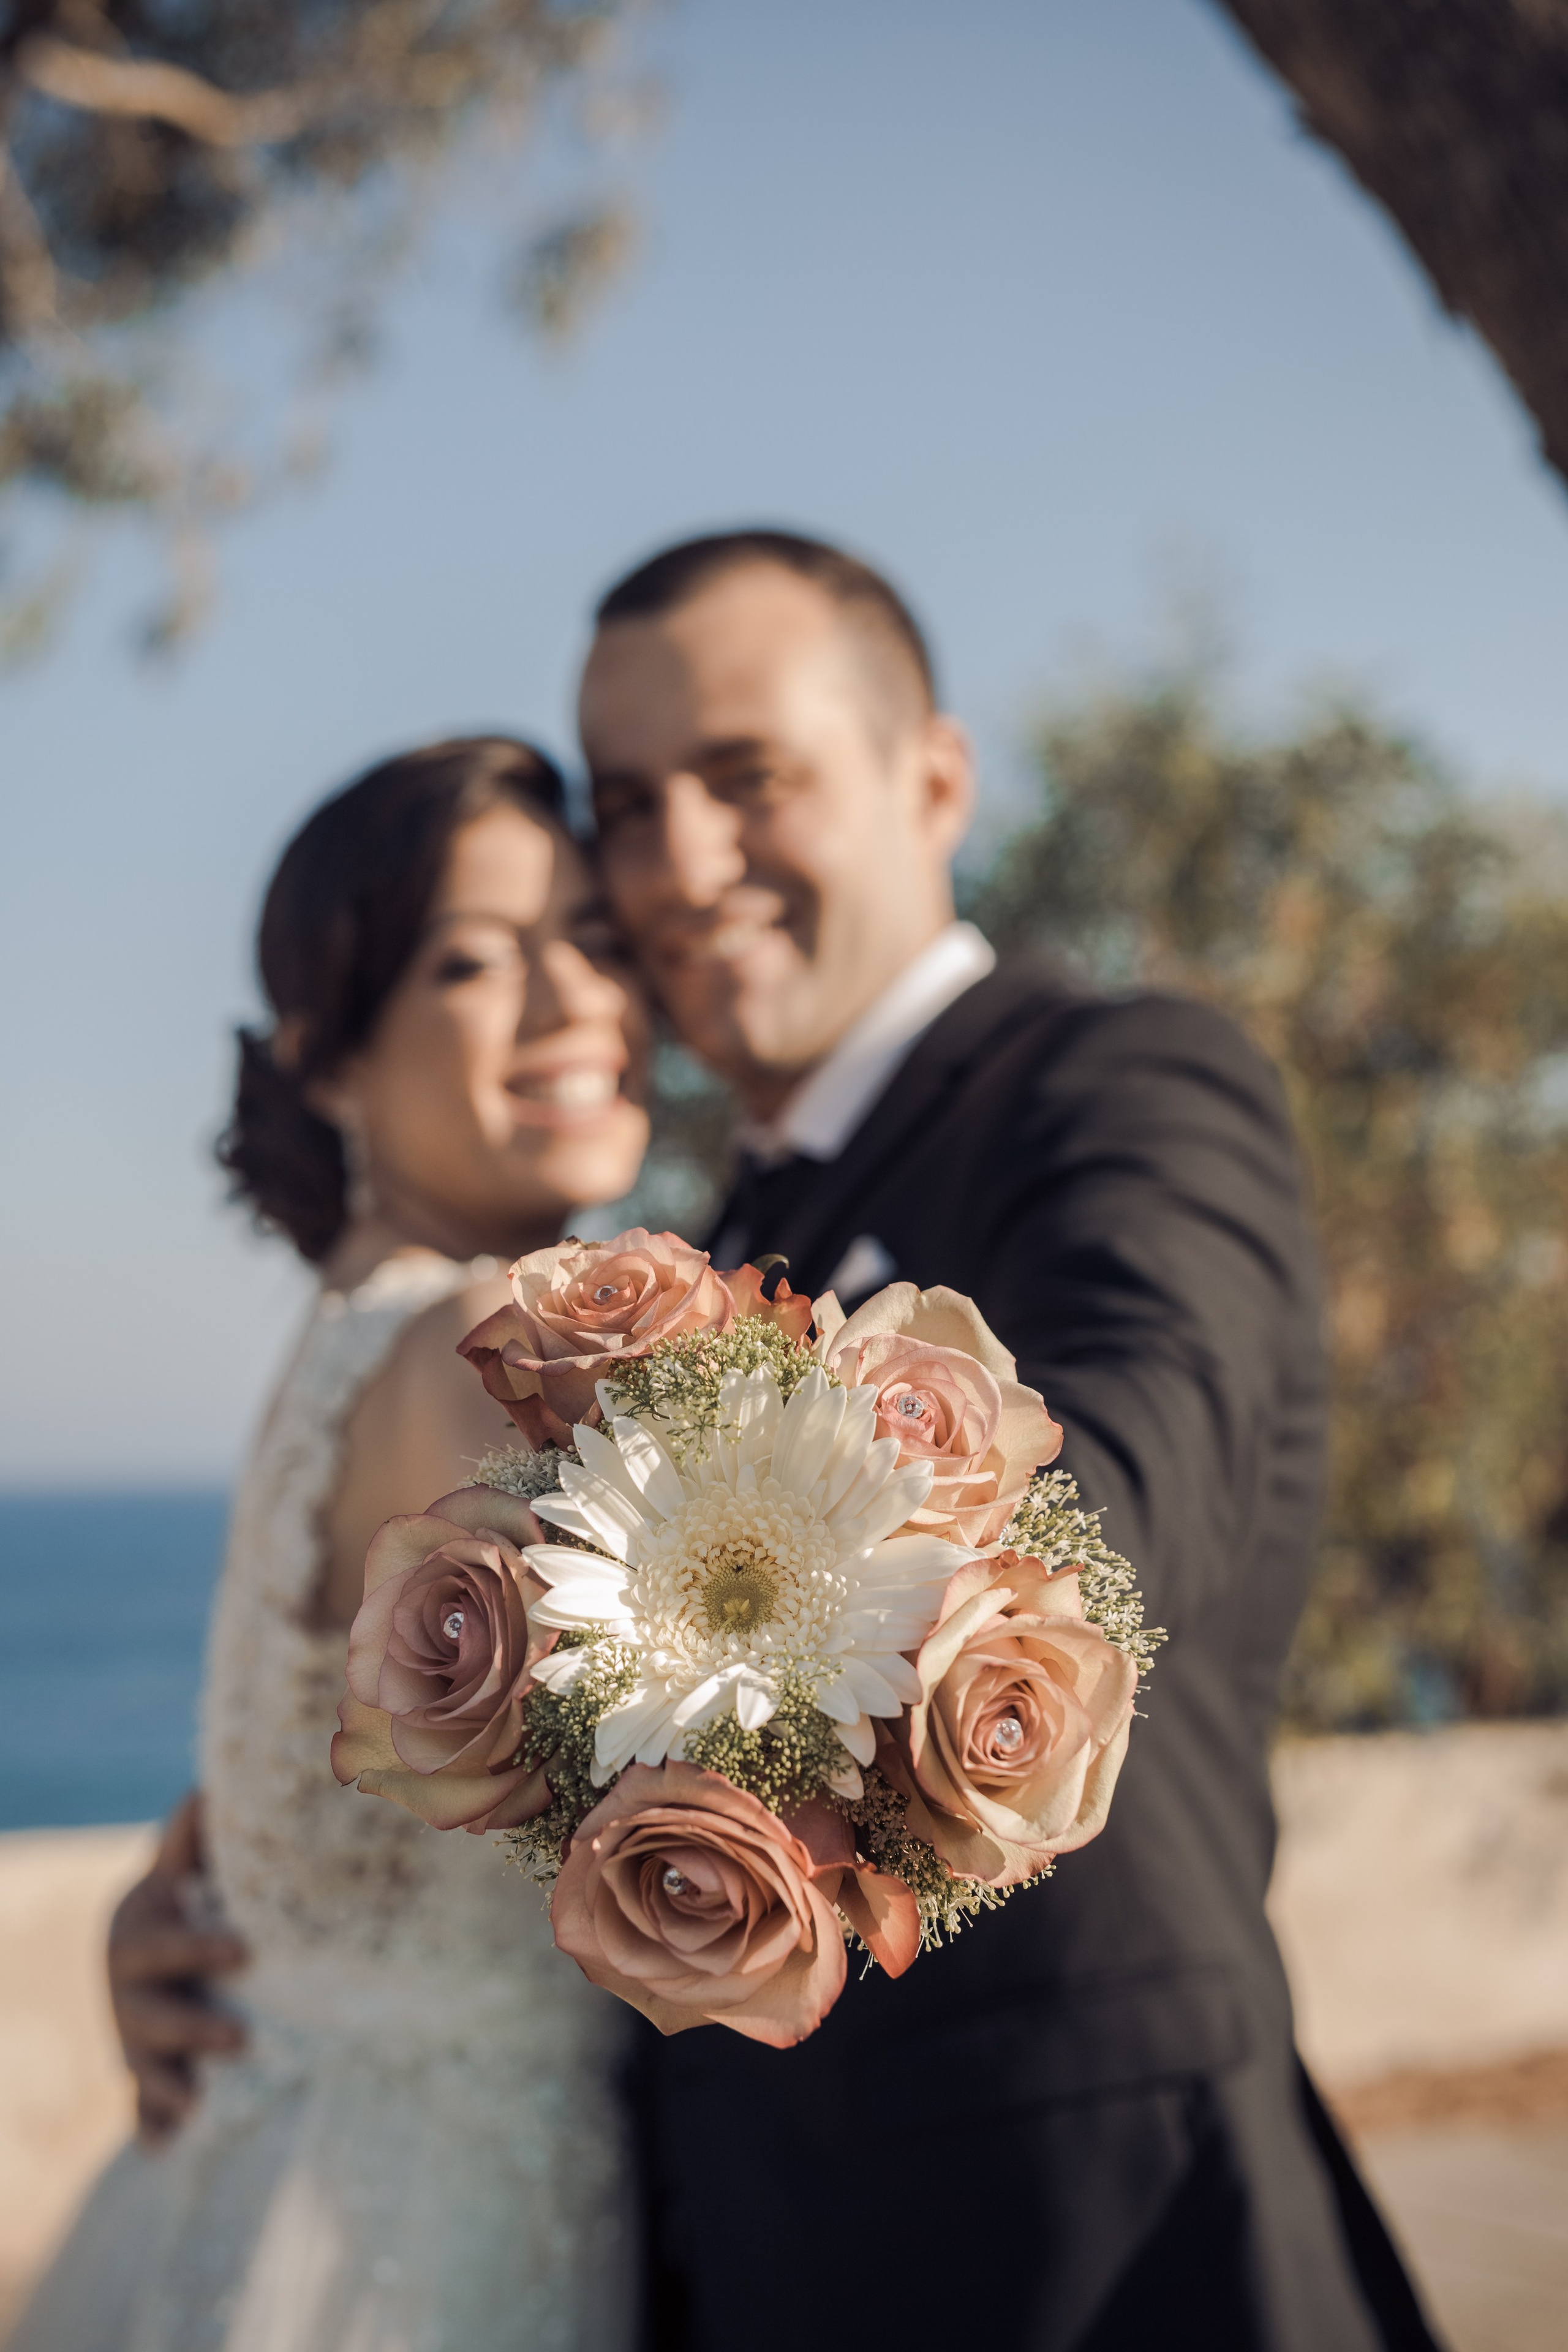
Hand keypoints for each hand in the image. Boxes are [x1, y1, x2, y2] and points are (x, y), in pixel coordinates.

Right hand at [107, 1789, 248, 2144]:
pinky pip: (142, 2112)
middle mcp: (129, 1992)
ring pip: (143, 2069)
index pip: (166, 1944)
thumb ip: (194, 1834)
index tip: (246, 1952)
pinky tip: (168, 2147)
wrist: (145, 1949)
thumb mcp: (184, 1866)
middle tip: (241, 2040)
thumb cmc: (184, 1896)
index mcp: (140, 1935)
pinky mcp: (143, 2079)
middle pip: (152, 2014)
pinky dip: (154, 2130)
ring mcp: (133, 2039)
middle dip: (192, 2029)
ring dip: (169, 2088)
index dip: (198, 1949)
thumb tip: (209, 1785)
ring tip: (201, 2104)